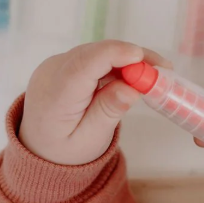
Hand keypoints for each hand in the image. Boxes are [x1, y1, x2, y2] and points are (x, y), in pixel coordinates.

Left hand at [19, 41, 169, 165]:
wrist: (39, 149)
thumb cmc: (66, 150)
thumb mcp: (90, 140)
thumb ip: (108, 112)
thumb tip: (131, 88)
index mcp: (55, 96)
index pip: (85, 64)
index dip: (116, 55)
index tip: (145, 59)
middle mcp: (51, 73)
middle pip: (95, 53)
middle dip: (131, 57)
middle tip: (164, 70)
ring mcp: (56, 65)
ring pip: (97, 52)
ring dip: (127, 59)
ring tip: (155, 73)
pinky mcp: (64, 64)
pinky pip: (93, 56)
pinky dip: (116, 62)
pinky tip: (135, 74)